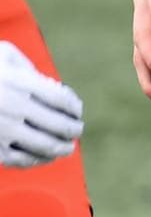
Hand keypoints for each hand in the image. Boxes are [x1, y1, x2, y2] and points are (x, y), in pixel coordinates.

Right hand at [0, 40, 83, 167]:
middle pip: (58, 125)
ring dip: (61, 148)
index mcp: (20, 83)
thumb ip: (28, 67)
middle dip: (73, 130)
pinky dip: (37, 161)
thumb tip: (51, 87)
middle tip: (77, 131)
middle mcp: (13, 107)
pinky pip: (20, 160)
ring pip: (43, 145)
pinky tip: (44, 157)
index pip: (61, 99)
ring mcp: (2, 130)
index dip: (74, 107)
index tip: (77, 110)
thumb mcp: (4, 55)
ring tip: (68, 148)